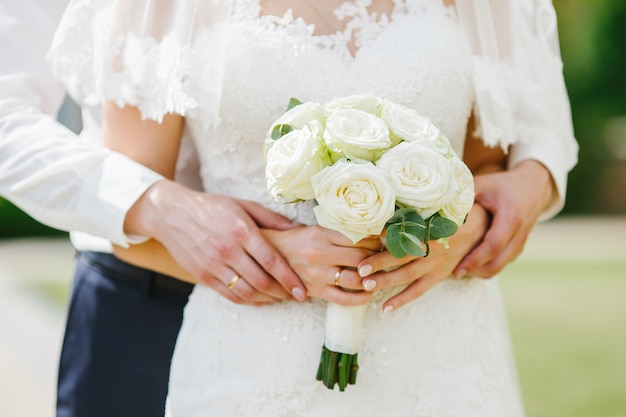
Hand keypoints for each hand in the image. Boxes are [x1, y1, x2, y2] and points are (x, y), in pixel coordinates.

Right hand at [124, 180, 307, 303]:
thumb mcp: (244, 205)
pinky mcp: (203, 276)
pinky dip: (248, 301)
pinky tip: (260, 299)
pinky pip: (230, 295)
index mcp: (242, 231)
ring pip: (246, 292)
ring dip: (267, 299)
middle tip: (295, 295)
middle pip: (261, 281)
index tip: (302, 290)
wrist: (173, 214)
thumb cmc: (213, 207)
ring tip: (280, 297)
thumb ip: (272, 219)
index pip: (271, 261)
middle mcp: (228, 250)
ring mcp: (213, 265)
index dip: (289, 279)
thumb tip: (298, 229)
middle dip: (282, 292)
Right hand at [263, 226, 381, 305]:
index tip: (384, 243)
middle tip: (386, 259)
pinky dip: (361, 298)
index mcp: (322, 234)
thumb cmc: (300, 240)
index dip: (376, 242)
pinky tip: (368, 293)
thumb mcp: (319, 228)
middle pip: (361, 259)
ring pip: (356, 280)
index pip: (359, 238)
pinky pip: (344, 299)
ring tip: (380, 275)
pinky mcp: (316, 291)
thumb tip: (372, 233)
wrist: (272, 254)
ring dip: (373, 279)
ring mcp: (318, 275)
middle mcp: (320, 254)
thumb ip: (342, 231)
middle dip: (378, 260)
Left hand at [355, 204, 489, 311]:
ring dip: (386, 281)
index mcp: (428, 226)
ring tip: (366, 286)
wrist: (478, 228)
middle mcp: (430, 246)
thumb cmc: (446, 214)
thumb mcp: (431, 208)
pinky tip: (384, 308)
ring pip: (407, 274)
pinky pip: (418, 291)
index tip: (363, 237)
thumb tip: (378, 211)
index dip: (383, 234)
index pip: (402, 230)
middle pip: (402, 255)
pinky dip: (401, 300)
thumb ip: (408, 211)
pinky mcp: (437, 276)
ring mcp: (434, 263)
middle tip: (360, 268)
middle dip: (380, 262)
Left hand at [453, 160, 554, 277]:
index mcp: (510, 218)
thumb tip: (437, 206)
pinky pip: (503, 263)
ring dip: (481, 271)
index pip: (492, 246)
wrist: (534, 186)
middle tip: (454, 273)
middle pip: (497, 263)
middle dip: (475, 271)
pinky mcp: (519, 247)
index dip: (474, 260)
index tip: (457, 270)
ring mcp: (521, 243)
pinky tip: (471, 263)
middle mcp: (519, 234)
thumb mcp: (483, 184)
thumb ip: (463, 195)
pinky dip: (488, 266)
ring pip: (501, 266)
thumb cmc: (503, 185)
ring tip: (460, 269)